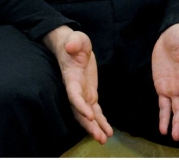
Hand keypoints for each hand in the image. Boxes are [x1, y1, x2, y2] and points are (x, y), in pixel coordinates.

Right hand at [43, 25, 112, 145]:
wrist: (73, 46)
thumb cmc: (74, 42)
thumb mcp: (76, 39)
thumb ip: (74, 42)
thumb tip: (71, 45)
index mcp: (71, 79)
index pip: (74, 95)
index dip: (80, 105)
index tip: (89, 114)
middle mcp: (76, 90)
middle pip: (80, 111)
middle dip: (89, 125)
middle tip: (99, 137)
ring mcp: (83, 93)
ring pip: (88, 115)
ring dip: (96, 127)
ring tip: (104, 139)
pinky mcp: (90, 94)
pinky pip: (96, 110)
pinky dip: (101, 121)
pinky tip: (107, 131)